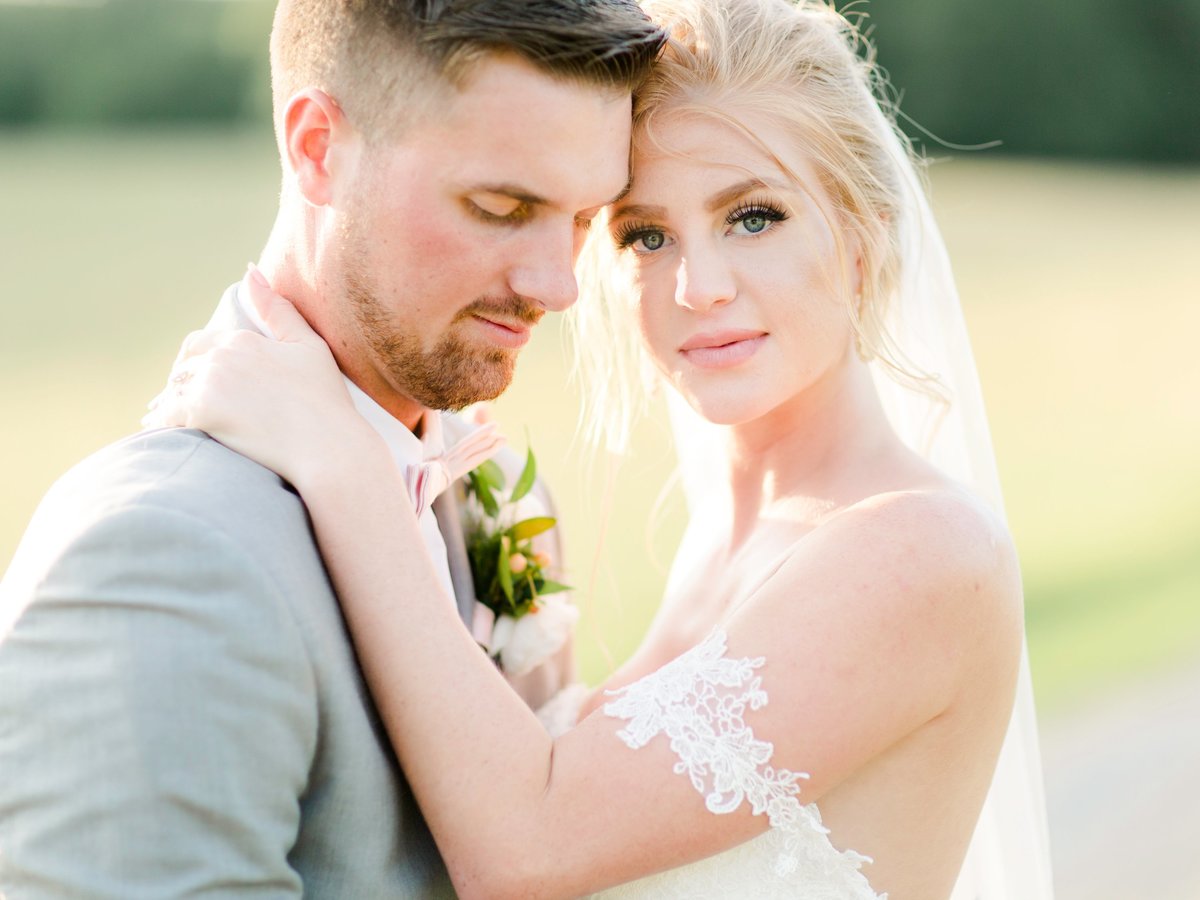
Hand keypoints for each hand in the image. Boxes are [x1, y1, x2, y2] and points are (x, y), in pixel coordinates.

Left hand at [145, 266, 384, 488]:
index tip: (200, 378)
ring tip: (170, 418)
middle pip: (185, 366)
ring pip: (174, 390)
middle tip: (181, 400)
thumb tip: (250, 271)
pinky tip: (165, 433)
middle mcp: (221, 357)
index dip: (199, 360)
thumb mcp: (310, 346)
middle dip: (183, 381)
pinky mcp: (200, 414)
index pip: (203, 343)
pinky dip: (163, 424)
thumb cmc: (324, 400)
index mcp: (243, 339)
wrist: (326, 445)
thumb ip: (277, 310)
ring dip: (170, 403)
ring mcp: (208, 384)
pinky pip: (167, 417)